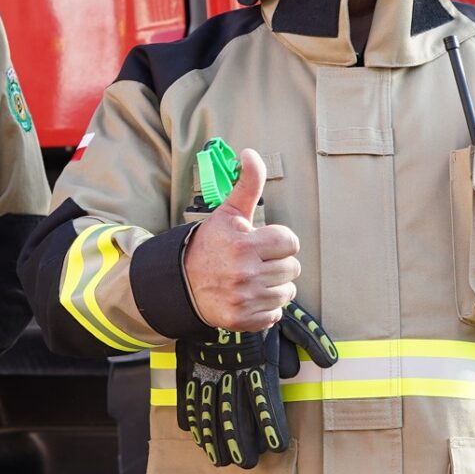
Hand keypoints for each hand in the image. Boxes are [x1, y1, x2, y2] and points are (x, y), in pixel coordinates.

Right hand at [175, 304, 341, 468]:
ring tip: (221, 460)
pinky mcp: (193, 366)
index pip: (265, 398)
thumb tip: (330, 360)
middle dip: (240, 440)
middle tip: (247, 463)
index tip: (277, 446)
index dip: (271, 423)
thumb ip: (310, 337)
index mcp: (257, 361)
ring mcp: (210, 369)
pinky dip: (193, 418)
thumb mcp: (289, 318)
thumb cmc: (258, 308)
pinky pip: (191, 396)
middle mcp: (232, 369)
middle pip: (234, 411)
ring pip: (211, 409)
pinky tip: (196, 437)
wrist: (213, 288)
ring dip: (216, 437)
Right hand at [182, 149, 301, 332]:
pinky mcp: (243, 320)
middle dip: (277, 262)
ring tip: (253, 278)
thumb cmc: (210, 245)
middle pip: (292, 268)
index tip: (262, 242)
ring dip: (274, 285)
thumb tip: (250, 153)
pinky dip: (265, 306)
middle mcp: (245, 274)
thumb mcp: (228, 212)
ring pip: (287, 291)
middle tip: (256, 260)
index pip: (290, 242)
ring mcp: (244, 299)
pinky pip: (275, 313)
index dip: (278, 240)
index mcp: (244, 245)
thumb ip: (246, 183)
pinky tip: (249, 296)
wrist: (182, 282)